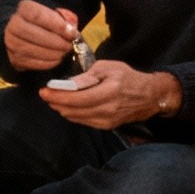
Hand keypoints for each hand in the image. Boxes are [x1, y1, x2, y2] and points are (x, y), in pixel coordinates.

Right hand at [5, 0, 80, 71]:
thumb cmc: (43, 23)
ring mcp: (12, 44)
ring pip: (33, 50)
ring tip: (64, 52)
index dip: (56, 24)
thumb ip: (64, 18)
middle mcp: (14, 26)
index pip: (38, 15)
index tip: (71, 32)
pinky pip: (32, 63)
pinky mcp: (15, 59)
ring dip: (53, 53)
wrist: (24, 35)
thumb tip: (71, 29)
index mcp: (24, 9)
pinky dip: (48, 62)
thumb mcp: (53, 14)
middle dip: (56, 41)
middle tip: (69, 45)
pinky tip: (57, 58)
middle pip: (34, 34)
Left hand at [39, 59, 177, 129]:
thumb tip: (69, 84)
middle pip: (73, 110)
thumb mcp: (109, 67)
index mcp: (109, 91)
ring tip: (53, 100)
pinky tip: (67, 107)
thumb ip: (88, 76)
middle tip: (45, 95)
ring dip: (62, 109)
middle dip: (56, 102)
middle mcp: (107, 109)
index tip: (44, 90)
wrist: (149, 96)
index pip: (77, 98)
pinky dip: (72, 114)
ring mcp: (106, 120)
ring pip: (76, 117)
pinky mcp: (106, 126)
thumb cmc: (128, 77)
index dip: (58, 96)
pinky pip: (83, 121)